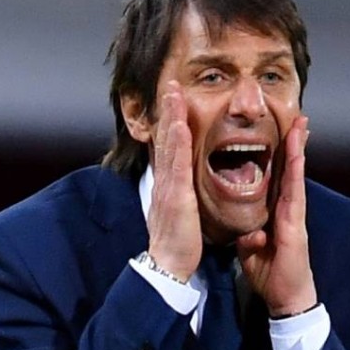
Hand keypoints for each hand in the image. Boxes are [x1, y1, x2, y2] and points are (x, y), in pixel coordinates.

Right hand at [147, 81, 202, 281]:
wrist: (168, 265)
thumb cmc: (178, 243)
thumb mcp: (178, 213)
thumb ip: (180, 196)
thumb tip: (183, 186)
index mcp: (168, 185)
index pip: (169, 147)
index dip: (170, 122)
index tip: (172, 100)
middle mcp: (165, 181)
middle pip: (166, 139)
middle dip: (167, 110)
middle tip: (170, 85)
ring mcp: (169, 187)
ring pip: (170, 146)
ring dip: (171, 117)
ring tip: (172, 93)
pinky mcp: (176, 196)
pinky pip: (177, 165)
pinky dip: (177, 143)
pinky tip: (179, 125)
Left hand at [236, 116, 317, 316]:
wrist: (286, 299)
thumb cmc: (271, 275)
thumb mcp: (253, 251)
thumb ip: (249, 236)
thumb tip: (247, 230)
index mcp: (277, 214)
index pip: (278, 178)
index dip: (280, 156)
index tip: (283, 132)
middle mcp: (288, 210)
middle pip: (290, 171)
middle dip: (295, 144)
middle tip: (298, 118)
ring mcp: (295, 217)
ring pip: (296, 177)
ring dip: (298, 151)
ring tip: (300, 127)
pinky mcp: (295, 226)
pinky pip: (294, 195)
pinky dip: (296, 174)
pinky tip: (297, 157)